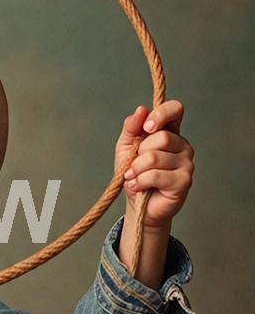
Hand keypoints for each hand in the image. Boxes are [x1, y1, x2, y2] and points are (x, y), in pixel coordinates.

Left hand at [114, 101, 194, 227]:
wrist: (137, 204)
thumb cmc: (134, 173)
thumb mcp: (126, 147)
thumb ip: (131, 127)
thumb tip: (141, 110)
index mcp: (170, 132)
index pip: (175, 109)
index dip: (161, 114)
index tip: (146, 128)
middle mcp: (183, 146)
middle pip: (161, 138)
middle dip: (139, 153)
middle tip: (133, 165)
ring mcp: (187, 163)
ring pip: (154, 158)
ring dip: (135, 170)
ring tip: (132, 177)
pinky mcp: (184, 181)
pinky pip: (155, 175)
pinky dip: (139, 181)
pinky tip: (137, 186)